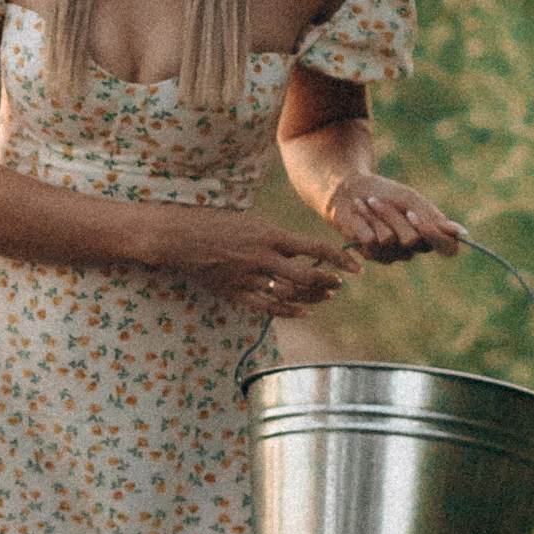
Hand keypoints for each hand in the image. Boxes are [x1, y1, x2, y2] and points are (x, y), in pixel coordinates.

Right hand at [153, 207, 347, 313]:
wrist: (177, 235)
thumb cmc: (213, 222)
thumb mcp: (249, 222)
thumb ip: (274, 237)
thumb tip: (299, 249)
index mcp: (268, 234)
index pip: (314, 248)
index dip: (339, 259)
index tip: (356, 268)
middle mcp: (262, 256)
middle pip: (306, 276)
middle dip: (327, 282)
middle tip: (338, 284)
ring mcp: (248, 276)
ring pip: (289, 293)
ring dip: (312, 297)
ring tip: (325, 296)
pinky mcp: (234, 290)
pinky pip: (267, 306)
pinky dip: (288, 311)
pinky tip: (302, 311)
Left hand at [324, 175, 463, 262]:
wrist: (351, 189)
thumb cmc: (386, 193)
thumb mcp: (411, 201)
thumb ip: (433, 218)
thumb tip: (462, 233)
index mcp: (430, 234)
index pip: (449, 249)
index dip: (434, 236)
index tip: (415, 214)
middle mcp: (414, 249)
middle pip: (413, 240)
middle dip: (394, 215)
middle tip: (383, 200)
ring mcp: (393, 255)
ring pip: (389, 240)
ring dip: (377, 216)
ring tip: (370, 204)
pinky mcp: (371, 254)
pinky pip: (371, 240)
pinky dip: (364, 220)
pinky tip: (359, 214)